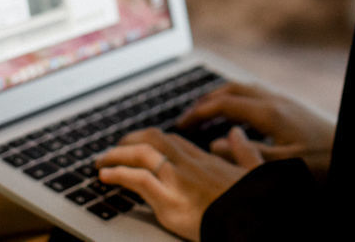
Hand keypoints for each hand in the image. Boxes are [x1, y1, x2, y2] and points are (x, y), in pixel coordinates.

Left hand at [96, 128, 258, 240]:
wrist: (253, 220)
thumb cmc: (252, 202)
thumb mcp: (253, 172)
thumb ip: (244, 152)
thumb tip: (236, 133)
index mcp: (206, 160)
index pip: (173, 141)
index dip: (152, 140)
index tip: (139, 143)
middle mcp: (189, 164)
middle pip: (153, 139)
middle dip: (130, 140)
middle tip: (114, 149)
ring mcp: (178, 180)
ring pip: (141, 154)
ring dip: (117, 155)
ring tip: (101, 161)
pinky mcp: (170, 201)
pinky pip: (138, 179)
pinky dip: (119, 175)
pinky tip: (106, 177)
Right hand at [178, 83, 334, 176]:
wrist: (350, 150)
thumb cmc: (322, 160)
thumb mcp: (281, 165)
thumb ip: (246, 154)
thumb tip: (213, 146)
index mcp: (268, 112)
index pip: (222, 103)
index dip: (198, 112)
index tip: (181, 123)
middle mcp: (273, 100)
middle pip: (229, 88)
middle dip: (204, 100)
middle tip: (187, 117)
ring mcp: (282, 100)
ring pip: (242, 88)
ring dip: (220, 97)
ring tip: (205, 114)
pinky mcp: (290, 106)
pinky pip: (254, 93)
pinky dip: (235, 99)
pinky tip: (235, 116)